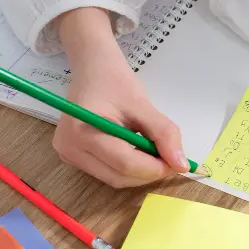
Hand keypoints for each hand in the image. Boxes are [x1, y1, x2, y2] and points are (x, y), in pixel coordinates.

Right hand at [53, 8, 187, 187]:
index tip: (176, 162)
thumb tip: (181, 164)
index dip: (155, 168)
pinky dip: (125, 168)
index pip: (126, 164)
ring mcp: (67, 155)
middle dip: (148, 171)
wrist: (92, 69)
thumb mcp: (143, 104)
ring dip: (138, 171)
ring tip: (149, 149)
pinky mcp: (70, 157)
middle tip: (167, 157)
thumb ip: (163, 134)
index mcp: (83, 131)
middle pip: (119, 177)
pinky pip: (105, 172)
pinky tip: (133, 149)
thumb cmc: (114, 81)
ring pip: (113, 179)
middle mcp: (69, 148)